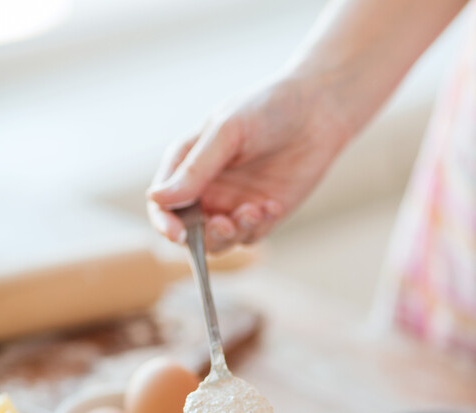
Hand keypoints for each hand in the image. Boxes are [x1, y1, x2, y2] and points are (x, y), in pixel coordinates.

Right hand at [146, 77, 348, 251]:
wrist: (319, 110)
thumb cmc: (267, 109)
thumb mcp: (227, 134)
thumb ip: (194, 169)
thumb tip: (156, 198)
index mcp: (187, 165)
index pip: (163, 204)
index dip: (165, 223)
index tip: (177, 234)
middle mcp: (206, 189)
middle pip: (188, 232)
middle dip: (203, 236)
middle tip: (225, 224)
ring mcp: (233, 204)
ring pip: (218, 241)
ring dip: (231, 234)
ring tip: (253, 211)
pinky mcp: (261, 215)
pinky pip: (250, 236)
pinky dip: (258, 226)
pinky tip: (273, 205)